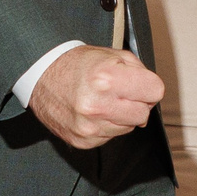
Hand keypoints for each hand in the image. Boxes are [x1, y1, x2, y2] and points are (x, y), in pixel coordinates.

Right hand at [28, 45, 165, 148]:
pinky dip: (107, 125)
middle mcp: (97, 105)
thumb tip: (151, 96)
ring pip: (129, 127)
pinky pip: (111, 136)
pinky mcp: (83, 141)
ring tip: (103, 100)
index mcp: (107, 78)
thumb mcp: (112, 54)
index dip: (149, 85)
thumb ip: (139, 71)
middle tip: (120, 91)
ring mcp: (89, 127)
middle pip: (143, 113)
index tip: (141, 83)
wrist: (41, 76)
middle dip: (137, 102)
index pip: (155, 91)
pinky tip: (94, 112)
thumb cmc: (77, 64)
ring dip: (121, 115)